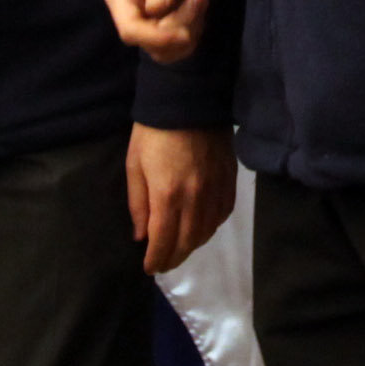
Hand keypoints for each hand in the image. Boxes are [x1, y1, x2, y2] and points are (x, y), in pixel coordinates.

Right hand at [104, 0, 209, 61]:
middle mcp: (130, 13)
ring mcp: (147, 23)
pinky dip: (195, 30)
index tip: (185, 34)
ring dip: (190, 29)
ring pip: (166, 50)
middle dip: (180, 26)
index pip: (130, 30)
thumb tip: (156, 10)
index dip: (156, 38)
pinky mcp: (164, 27)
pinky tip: (200, 4)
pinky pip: (179, 45)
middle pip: (151, 43)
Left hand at [127, 124, 234, 273]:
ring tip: (181, 249)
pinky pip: (224, 213)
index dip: (156, 259)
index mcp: (167, 195)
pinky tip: (203, 228)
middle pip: (188, 241)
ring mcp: (216, 188)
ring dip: (193, 245)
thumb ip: (138, 203)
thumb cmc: (152, 131)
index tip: (149, 268)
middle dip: (174, 257)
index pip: (164, 241)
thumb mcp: (134, 165)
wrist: (188, 97)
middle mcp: (195, 197)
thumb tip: (142, 236)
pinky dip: (212, 226)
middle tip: (164, 264)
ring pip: (208, 230)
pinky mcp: (230, 178)